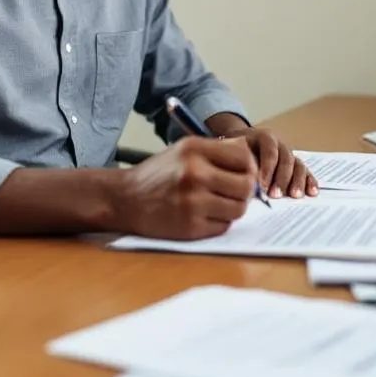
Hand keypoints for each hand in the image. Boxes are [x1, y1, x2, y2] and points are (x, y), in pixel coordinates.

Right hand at [112, 136, 256, 239]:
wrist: (124, 199)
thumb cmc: (158, 174)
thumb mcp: (183, 150)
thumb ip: (216, 151)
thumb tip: (251, 158)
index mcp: (194, 149)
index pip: (243, 158)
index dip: (248, 168)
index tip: (242, 174)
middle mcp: (194, 173)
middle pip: (246, 186)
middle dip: (244, 192)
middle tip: (233, 193)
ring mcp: (192, 202)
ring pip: (238, 209)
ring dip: (232, 209)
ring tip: (218, 204)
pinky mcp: (190, 227)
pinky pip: (223, 226)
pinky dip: (218, 223)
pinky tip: (203, 215)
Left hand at [232, 127, 318, 199]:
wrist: (243, 142)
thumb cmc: (237, 150)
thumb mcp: (235, 151)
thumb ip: (241, 164)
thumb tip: (247, 184)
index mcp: (264, 137)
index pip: (269, 151)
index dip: (267, 168)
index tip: (261, 185)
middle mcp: (280, 144)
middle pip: (286, 159)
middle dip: (282, 178)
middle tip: (275, 195)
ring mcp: (289, 154)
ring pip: (298, 165)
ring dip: (297, 181)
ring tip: (294, 196)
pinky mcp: (296, 165)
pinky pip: (305, 172)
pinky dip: (310, 181)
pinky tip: (312, 192)